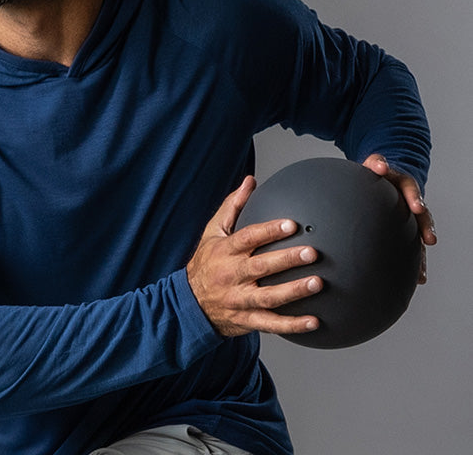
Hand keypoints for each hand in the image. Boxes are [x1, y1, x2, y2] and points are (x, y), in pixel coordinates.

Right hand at [186, 177, 321, 337]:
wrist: (190, 304)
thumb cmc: (207, 262)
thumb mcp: (212, 233)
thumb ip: (232, 207)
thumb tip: (250, 181)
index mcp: (224, 251)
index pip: (247, 238)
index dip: (269, 231)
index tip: (292, 224)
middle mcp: (231, 275)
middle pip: (260, 267)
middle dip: (287, 260)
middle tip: (312, 253)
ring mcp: (238, 299)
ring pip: (268, 297)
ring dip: (293, 291)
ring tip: (317, 283)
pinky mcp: (246, 319)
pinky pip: (271, 324)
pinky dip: (292, 325)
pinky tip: (314, 321)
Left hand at [362, 154, 435, 282]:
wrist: (382, 176)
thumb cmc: (375, 173)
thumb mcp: (374, 164)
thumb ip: (375, 163)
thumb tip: (378, 164)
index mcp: (402, 183)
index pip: (410, 188)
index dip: (414, 196)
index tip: (416, 207)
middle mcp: (410, 201)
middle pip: (421, 214)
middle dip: (425, 226)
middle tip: (430, 239)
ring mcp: (409, 216)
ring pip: (419, 234)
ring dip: (421, 252)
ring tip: (423, 267)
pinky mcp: (406, 229)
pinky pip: (413, 245)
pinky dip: (416, 262)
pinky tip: (419, 278)